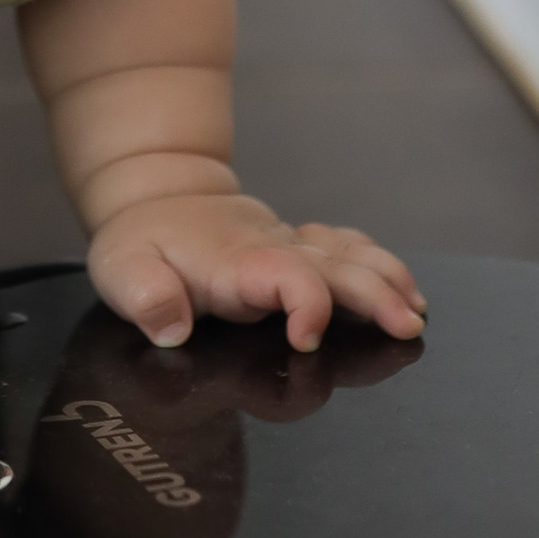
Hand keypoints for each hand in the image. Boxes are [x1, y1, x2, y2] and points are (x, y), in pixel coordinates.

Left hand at [86, 186, 426, 351]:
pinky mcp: (297, 246)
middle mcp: (272, 249)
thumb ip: (146, 297)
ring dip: (388, 279)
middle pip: (336, 267)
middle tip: (406, 326)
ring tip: (417, 311)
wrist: (158, 198)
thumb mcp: (121, 269)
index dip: (305, 304)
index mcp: (235, 261)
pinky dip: (379, 264)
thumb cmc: (142, 241)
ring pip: (350, 255)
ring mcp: (290, 245)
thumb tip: (171, 329)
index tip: (307, 339)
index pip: (284, 275)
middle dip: (375, 296)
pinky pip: (346, 248)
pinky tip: (404, 289)